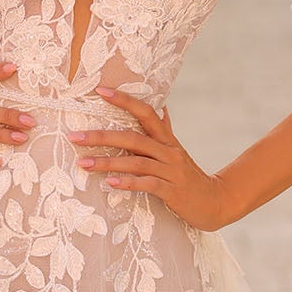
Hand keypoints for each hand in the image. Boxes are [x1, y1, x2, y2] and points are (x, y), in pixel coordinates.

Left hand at [66, 85, 234, 232]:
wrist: (215, 202)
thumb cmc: (189, 176)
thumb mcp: (177, 151)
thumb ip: (166, 130)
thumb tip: (160, 107)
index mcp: (167, 139)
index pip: (146, 112)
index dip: (124, 100)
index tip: (100, 90)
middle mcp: (169, 151)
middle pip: (133, 138)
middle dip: (102, 136)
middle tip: (75, 136)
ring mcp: (171, 171)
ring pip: (136, 162)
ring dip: (107, 162)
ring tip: (83, 163)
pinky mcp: (172, 191)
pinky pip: (148, 184)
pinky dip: (128, 183)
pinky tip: (110, 183)